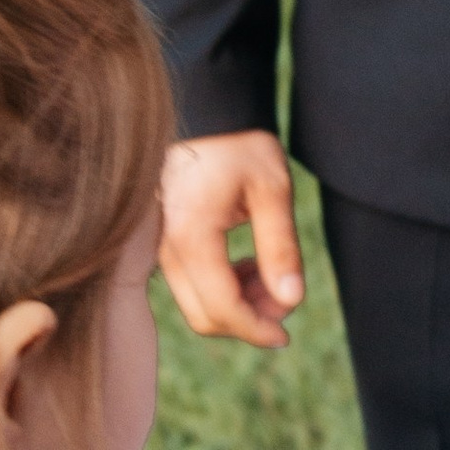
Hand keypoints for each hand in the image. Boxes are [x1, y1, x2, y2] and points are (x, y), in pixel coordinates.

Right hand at [159, 130, 304, 347]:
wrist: (202, 114)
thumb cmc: (239, 146)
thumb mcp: (272, 189)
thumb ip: (281, 247)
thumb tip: (291, 300)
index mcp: (192, 234)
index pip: (223, 308)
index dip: (257, 330)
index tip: (285, 335)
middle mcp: (166, 247)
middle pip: (205, 316)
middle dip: (249, 320)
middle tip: (284, 295)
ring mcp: (159, 248)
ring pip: (196, 305)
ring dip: (237, 305)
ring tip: (268, 272)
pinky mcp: (162, 245)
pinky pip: (189, 286)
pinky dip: (220, 289)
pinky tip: (246, 264)